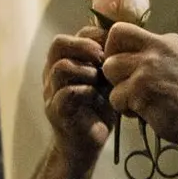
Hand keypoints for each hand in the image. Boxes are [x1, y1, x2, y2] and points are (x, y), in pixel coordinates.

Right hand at [43, 25, 115, 162]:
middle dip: (85, 46)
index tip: (112, 46)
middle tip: (104, 58)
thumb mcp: (105, 78)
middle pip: (59, 44)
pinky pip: (67, 93)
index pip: (71, 35)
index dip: (92, 36)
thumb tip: (126, 35)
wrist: (87, 143)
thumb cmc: (99, 107)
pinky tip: (98, 98)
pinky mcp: (56, 111)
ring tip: (101, 82)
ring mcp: (51, 92)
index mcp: (62, 61)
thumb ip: (108, 59)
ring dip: (87, 71)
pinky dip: (87, 91)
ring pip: (62, 67)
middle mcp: (51, 73)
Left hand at [101, 22, 177, 171]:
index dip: (115, 47)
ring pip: (110, 70)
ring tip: (137, 101)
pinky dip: (126, 109)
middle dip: (113, 65)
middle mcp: (156, 48)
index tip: (121, 64)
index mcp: (166, 41)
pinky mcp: (141, 89)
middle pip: (113, 43)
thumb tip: (130, 59)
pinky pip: (116, 97)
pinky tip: (144, 112)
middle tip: (124, 83)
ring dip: (119, 89)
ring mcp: (148, 67)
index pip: (124, 30)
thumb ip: (156, 57)